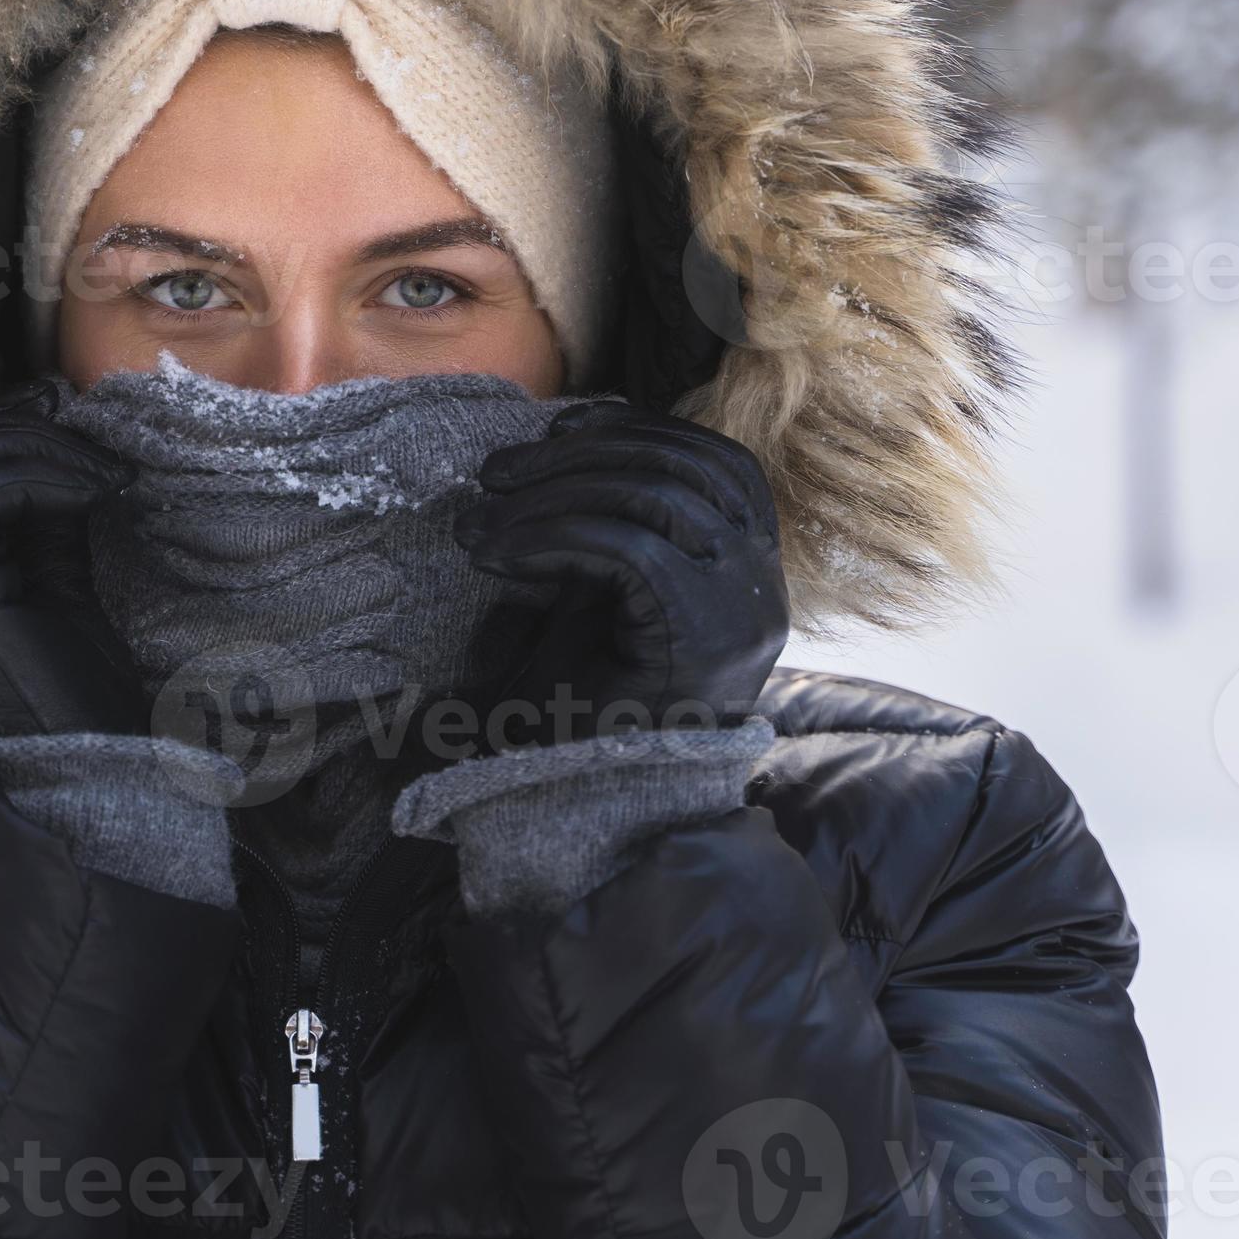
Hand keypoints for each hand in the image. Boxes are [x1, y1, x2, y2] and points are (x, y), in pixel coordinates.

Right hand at [0, 384, 149, 743]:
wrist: (84, 767)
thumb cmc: (72, 684)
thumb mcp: (48, 569)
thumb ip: (33, 505)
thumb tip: (50, 420)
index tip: (57, 416)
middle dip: (14, 426)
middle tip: (83, 437)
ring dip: (37, 449)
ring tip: (99, 473)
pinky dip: (42, 477)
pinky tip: (92, 495)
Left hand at [450, 401, 787, 745]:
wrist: (600, 808)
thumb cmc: (595, 706)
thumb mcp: (605, 592)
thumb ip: (610, 523)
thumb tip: (562, 443)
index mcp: (750, 562)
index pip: (709, 458)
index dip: (631, 430)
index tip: (554, 434)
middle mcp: (760, 579)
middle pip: (674, 466)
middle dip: (572, 456)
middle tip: (492, 475)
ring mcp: (741, 605)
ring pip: (648, 496)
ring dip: (549, 495)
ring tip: (478, 523)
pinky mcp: (703, 633)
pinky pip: (625, 547)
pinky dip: (549, 538)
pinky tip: (495, 558)